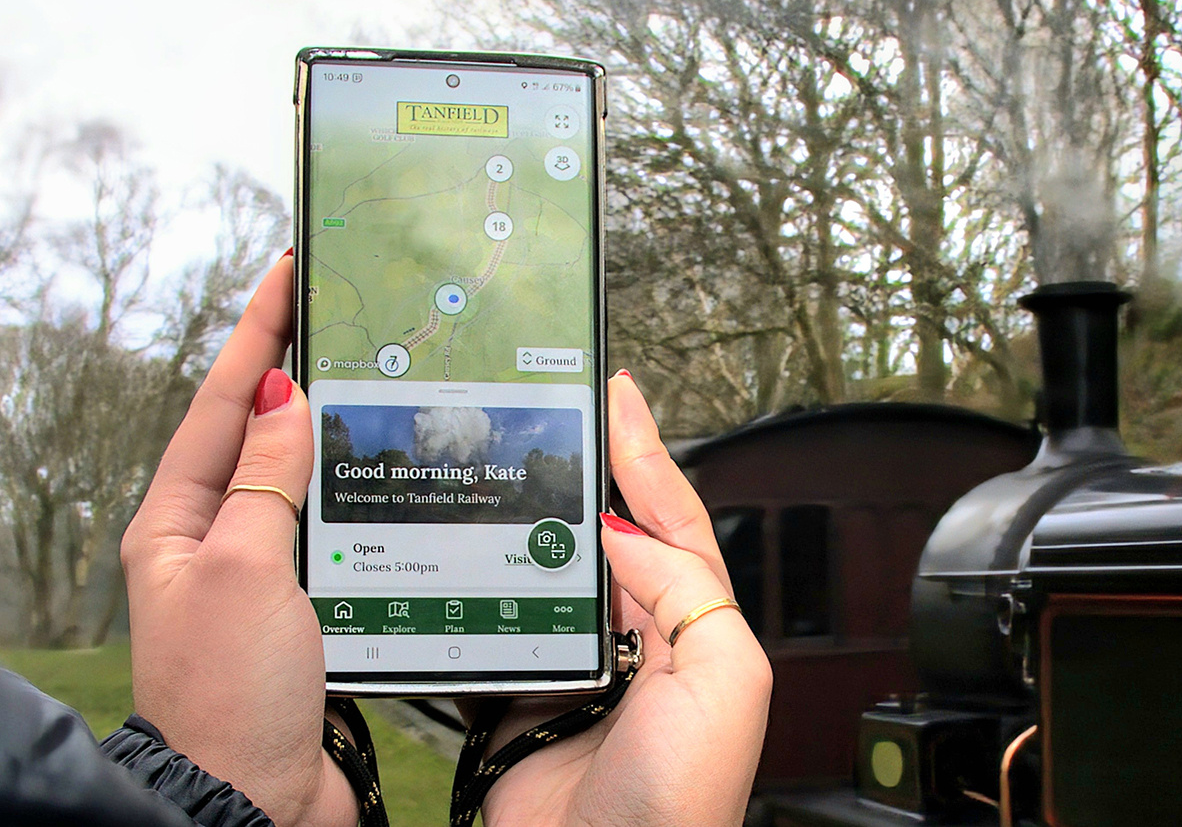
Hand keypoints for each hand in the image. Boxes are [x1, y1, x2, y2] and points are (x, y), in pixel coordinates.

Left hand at [120, 255, 355, 826]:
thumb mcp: (242, 566)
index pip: (220, 404)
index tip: (289, 271)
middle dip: (298, 369)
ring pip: (305, 481)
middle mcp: (216, 542)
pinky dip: (364, 497)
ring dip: (338, 433)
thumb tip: (278, 398)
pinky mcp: (307, 609)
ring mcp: (262, 576)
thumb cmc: (229, 692)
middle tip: (342, 308)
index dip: (257, 333)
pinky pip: (337, 533)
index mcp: (177, 523)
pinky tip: (396, 475)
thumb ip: (263, 478)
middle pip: (259, 433)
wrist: (254, 801)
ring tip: (377, 374)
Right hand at [480, 371, 772, 826]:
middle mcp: (636, 641)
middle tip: (554, 414)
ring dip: (524, 525)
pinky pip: (491, 629)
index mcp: (692, 626)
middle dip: (582, 476)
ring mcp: (574, 668)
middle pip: (604, 535)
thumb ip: (683, 588)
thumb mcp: (721, 675)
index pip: (671, 518)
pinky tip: (460, 555)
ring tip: (506, 465)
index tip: (618, 395)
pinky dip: (473, 593)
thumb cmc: (681, 797)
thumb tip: (624, 531)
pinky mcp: (518, 698)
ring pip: (543, 572)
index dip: (645, 453)